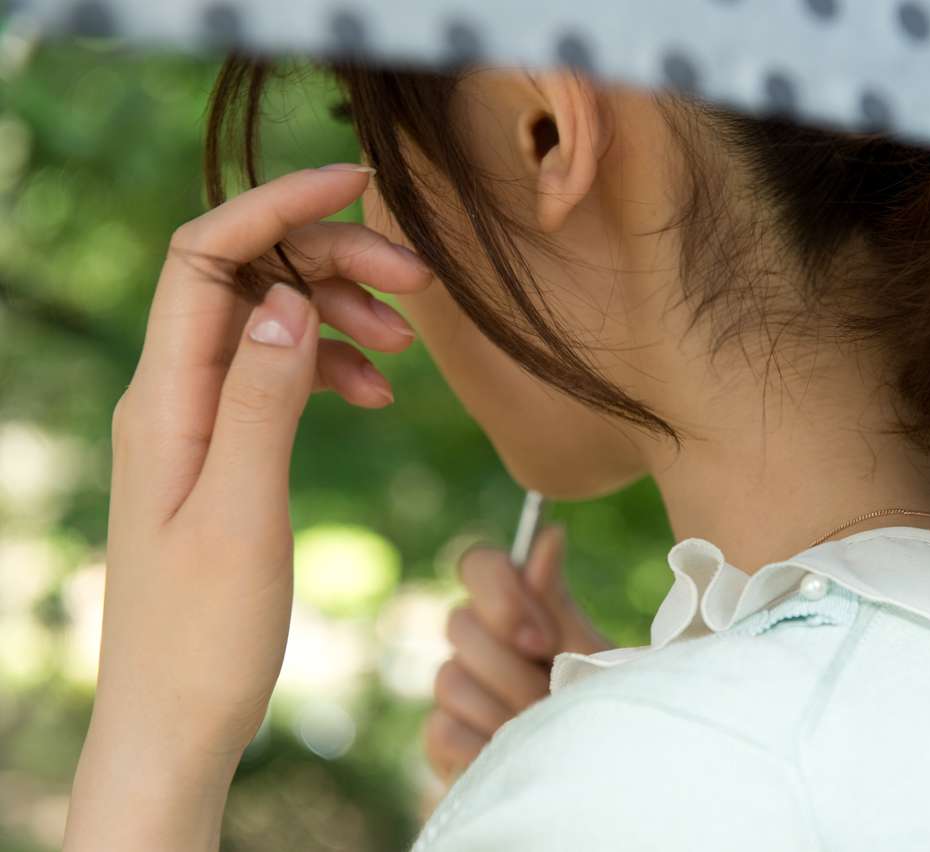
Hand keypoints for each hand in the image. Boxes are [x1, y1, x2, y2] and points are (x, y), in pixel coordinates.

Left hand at [64, 164, 433, 851]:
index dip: (275, 206)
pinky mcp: (222, 449)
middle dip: (329, 261)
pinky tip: (375, 392)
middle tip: (417, 287)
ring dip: (338, 314)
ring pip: (268, 321)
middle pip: (245, 277)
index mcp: (163, 398)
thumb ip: (260, 399)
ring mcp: (195, 421)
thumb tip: (283, 297)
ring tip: (406, 347)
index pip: (204, 255)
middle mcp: (170, 395)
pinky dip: (329, 365)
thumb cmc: (201, 634)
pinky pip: (276, 375)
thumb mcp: (239, 513)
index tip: (356, 186)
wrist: (177, 719)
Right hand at [424, 524, 613, 784]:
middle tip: (550, 696)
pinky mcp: (443, 740)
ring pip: (450, 678)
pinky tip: (515, 754)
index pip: (478, 565)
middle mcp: (477, 644)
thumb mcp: (588, 652)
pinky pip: (442, 728)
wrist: (598, 775)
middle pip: (460, 624)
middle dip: (512, 667)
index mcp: (513, 610)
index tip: (542, 639)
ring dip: (505, 712)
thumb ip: (558, 601)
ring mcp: (456, 690)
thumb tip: (549, 535)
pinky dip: (484, 746)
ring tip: (542, 731)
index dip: (500, 593)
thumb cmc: (597, 705)